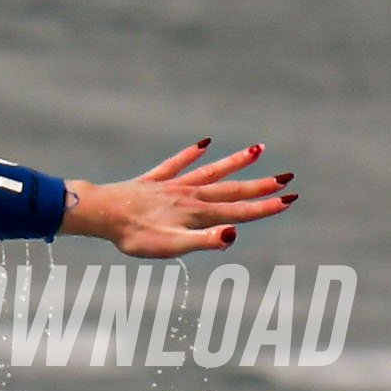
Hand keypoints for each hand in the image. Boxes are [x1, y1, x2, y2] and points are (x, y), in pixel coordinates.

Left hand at [62, 141, 291, 259]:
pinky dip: (192, 153)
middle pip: (231, 189)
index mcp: (197, 214)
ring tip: (258, 149)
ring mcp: (173, 186)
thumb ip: (203, 241)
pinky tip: (204, 143)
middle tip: (288, 178)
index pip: (239, 211)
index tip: (290, 200)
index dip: (265, 207)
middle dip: (260, 186)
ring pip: (211, 172)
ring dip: (235, 162)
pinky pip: (177, 164)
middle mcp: (190, 196)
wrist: (100, 213)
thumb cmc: (134, 235)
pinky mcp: (155, 180)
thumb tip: (233, 235)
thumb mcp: (171, 246)